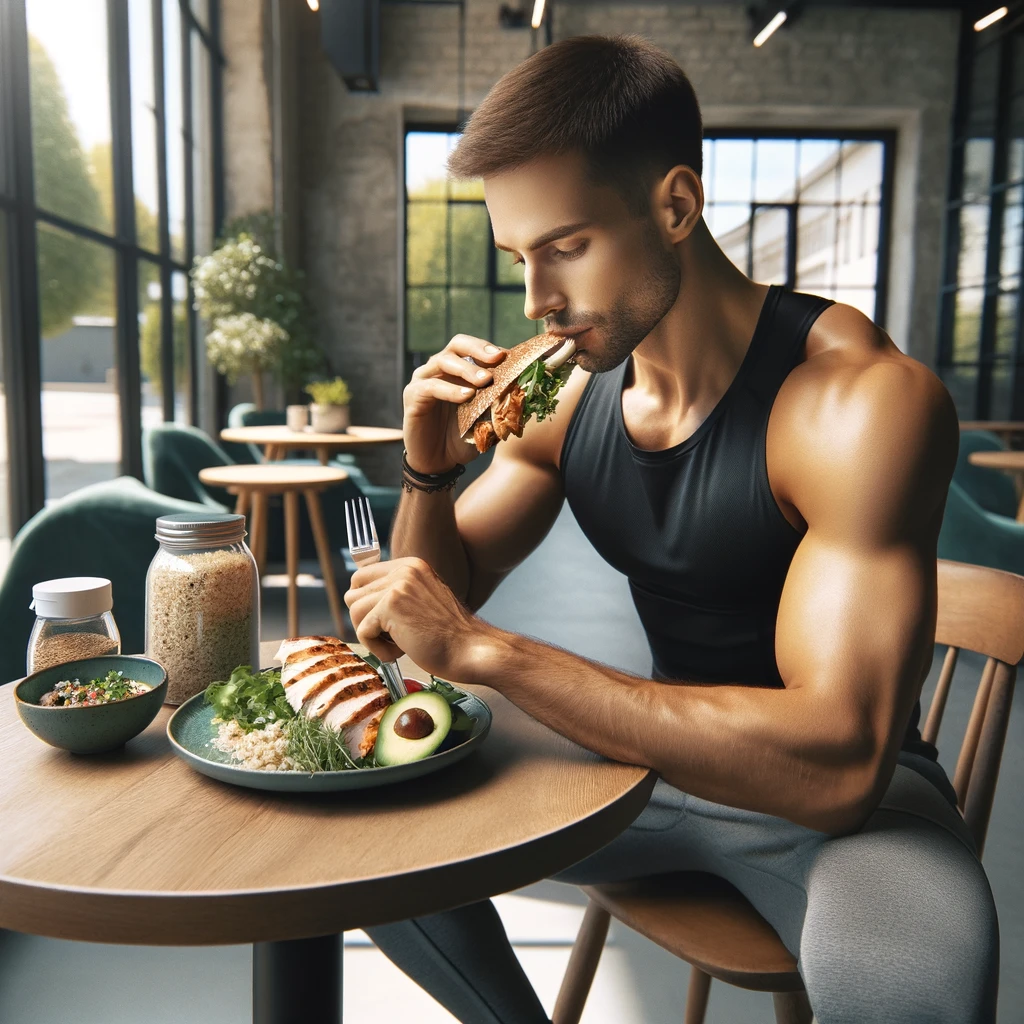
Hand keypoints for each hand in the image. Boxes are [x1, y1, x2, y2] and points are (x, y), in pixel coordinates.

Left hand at [344, 557, 488, 679]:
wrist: (471, 650)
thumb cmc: (449, 636)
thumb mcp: (423, 601)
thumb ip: (397, 594)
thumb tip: (359, 600)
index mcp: (411, 566)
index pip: (362, 577)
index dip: (366, 604)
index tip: (383, 622)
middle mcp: (404, 570)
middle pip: (353, 594)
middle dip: (366, 619)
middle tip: (392, 634)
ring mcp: (397, 586)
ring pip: (354, 612)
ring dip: (372, 635)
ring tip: (398, 643)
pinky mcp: (391, 607)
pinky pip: (362, 631)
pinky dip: (377, 649)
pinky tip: (400, 651)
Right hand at [403, 334, 506, 474]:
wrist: (438, 462)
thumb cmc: (462, 438)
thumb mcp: (487, 421)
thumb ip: (500, 406)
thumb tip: (526, 394)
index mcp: (458, 369)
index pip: (474, 348)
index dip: (492, 350)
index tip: (512, 357)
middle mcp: (439, 369)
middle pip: (457, 344)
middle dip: (479, 349)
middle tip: (497, 359)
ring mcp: (423, 380)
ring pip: (443, 361)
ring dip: (467, 369)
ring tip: (485, 381)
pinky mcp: (412, 396)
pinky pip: (431, 387)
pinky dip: (450, 390)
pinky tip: (466, 397)